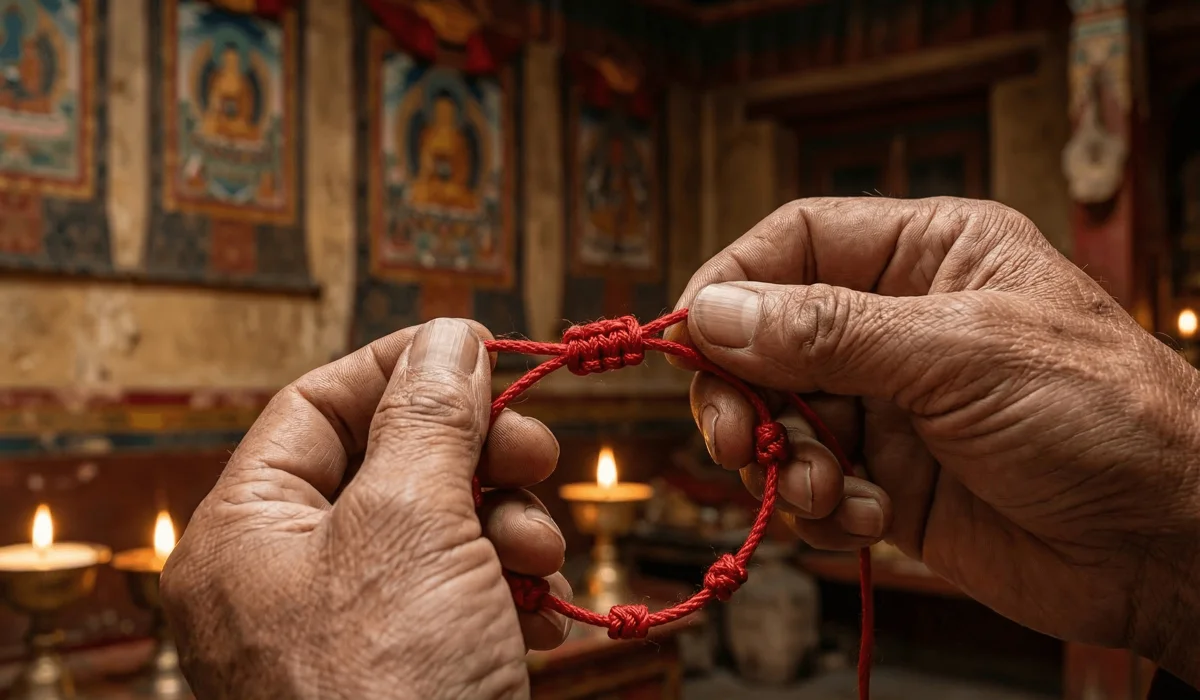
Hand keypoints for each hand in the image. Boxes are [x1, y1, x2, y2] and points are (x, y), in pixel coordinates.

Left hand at [161, 319, 570, 699]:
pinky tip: (542, 607)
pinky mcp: (408, 672)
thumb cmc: (389, 693)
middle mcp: (288, 580)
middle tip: (537, 452)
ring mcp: (350, 631)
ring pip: (439, 530)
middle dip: (476, 454)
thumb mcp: (411, 526)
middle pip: (390, 464)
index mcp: (247, 535)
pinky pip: (460, 597)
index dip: (403, 368)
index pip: (318, 406)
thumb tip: (448, 337)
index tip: (480, 350)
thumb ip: (429, 417)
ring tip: (538, 551)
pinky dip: (509, 587)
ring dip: (507, 524)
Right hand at [669, 197, 1199, 683]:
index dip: (731, 285)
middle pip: (765, 337)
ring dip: (782, 461)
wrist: (1169, 545)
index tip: (692, 340)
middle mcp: (896, 323)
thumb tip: (713, 312)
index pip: (794, 243)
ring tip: (825, 493)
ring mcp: (889, 404)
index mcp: (925, 255)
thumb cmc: (1099, 416)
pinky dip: (816, 507)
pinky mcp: (887, 479)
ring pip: (777, 417)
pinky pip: (808, 482)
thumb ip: (827, 333)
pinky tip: (863, 522)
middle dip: (742, 391)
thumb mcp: (959, 353)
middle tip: (736, 439)